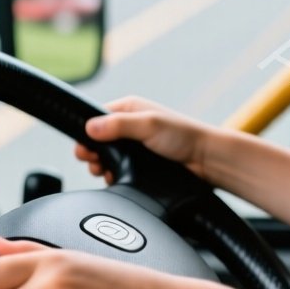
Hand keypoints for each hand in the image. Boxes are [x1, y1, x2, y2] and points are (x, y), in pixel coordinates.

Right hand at [74, 95, 218, 184]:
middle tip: (95, 165)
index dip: (87, 135)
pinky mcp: (139, 162)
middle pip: (98, 140)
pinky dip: (114, 175)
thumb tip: (89, 127)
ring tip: (105, 173)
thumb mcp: (149, 125)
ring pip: (107, 156)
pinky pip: (119, 168)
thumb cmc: (183, 136)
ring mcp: (135, 145)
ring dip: (102, 166)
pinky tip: (116, 179)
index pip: (96, 118)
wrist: (205, 160)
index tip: (84, 150)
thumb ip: (119, 125)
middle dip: (93, 154)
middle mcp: (130, 125)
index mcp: (129, 109)